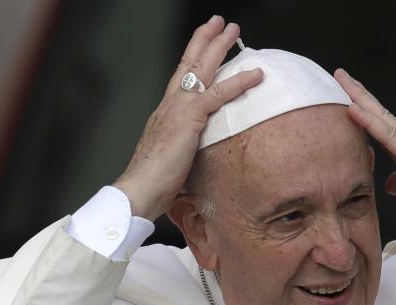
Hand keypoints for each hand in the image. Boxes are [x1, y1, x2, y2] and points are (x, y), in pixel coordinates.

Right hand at [113, 16, 261, 220]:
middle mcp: (169, 104)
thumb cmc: (153, 183)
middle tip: (219, 24)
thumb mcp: (173, 161)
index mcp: (165, 114)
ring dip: (219, 46)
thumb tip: (194, 160)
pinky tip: (256, 75)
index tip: (203, 47)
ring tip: (232, 30)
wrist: (140, 189)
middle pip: (188, 63)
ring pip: (202, 68)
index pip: (180, 80)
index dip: (192, 61)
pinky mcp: (189, 117)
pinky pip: (218, 93)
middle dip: (204, 40)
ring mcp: (178, 108)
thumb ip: (184, 152)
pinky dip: (239, 82)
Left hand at [334, 68, 395, 253]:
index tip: (344, 95)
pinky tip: (355, 111)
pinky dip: (371, 123)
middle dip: (359, 94)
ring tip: (342, 82)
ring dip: (362, 100)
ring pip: (384, 119)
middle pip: (382, 114)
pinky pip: (391, 138)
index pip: (383, 126)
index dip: (364, 109)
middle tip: (338, 74)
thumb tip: (389, 181)